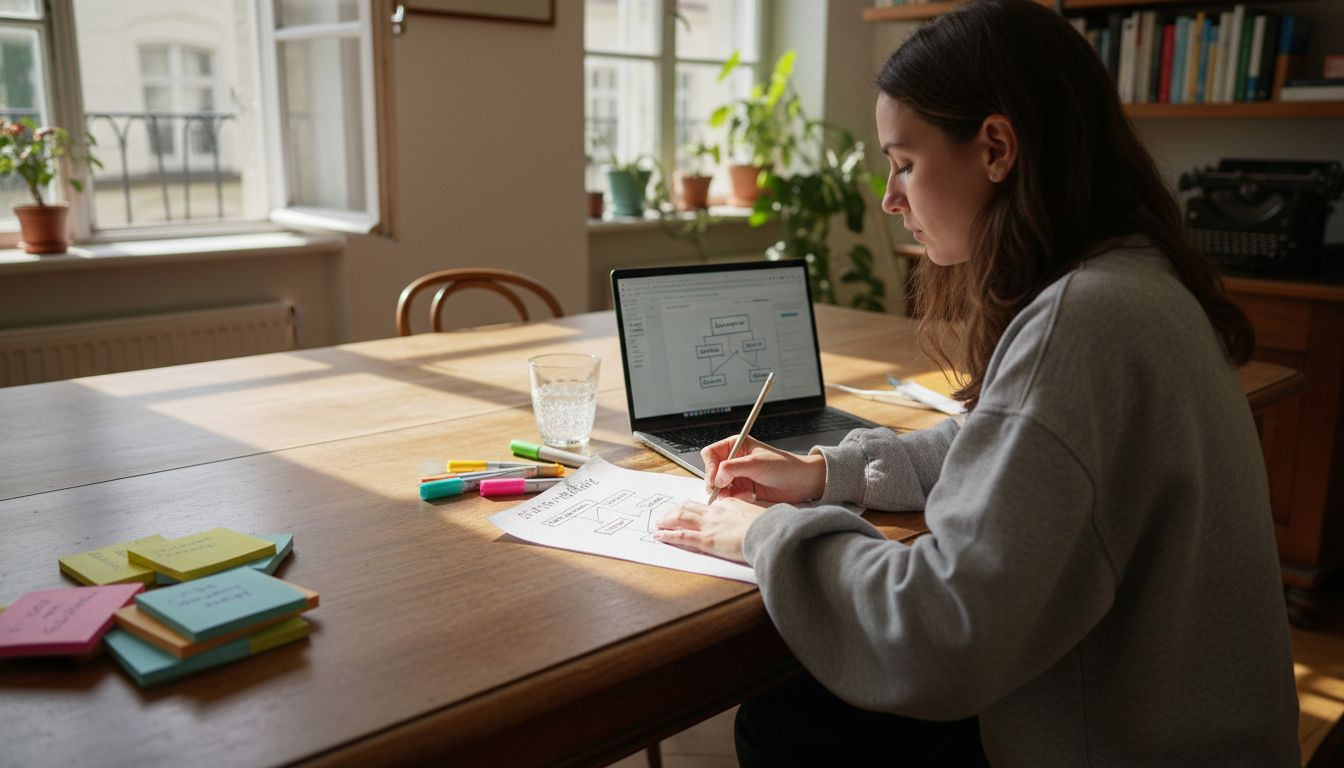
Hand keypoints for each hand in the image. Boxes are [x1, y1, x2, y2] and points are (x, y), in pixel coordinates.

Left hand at [654, 496, 767, 562]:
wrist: (769, 533)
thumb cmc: (767, 527)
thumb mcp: (757, 515)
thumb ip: (747, 516)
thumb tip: (748, 520)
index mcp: (728, 505)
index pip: (705, 505)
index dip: (693, 507)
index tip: (686, 510)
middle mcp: (715, 512)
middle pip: (688, 508)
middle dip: (674, 511)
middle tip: (664, 515)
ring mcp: (709, 525)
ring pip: (681, 518)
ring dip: (667, 520)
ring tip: (658, 524)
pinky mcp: (706, 540)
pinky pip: (682, 536)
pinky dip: (668, 536)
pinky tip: (659, 537)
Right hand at [701, 436, 825, 503]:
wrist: (802, 483)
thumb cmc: (785, 466)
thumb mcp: (756, 463)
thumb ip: (732, 468)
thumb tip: (716, 477)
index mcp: (736, 446)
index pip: (710, 454)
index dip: (709, 467)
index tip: (715, 480)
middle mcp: (734, 461)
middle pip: (711, 472)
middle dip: (717, 483)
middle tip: (726, 490)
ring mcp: (738, 477)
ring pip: (719, 487)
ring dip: (729, 493)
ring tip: (745, 493)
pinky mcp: (743, 490)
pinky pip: (730, 497)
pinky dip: (737, 499)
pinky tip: (751, 496)